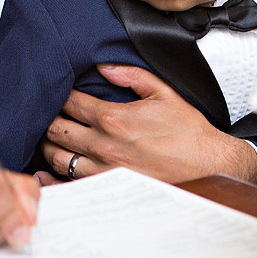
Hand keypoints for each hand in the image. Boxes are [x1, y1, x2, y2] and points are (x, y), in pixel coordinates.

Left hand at [41, 64, 256, 184]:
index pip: (71, 103)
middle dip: (49, 119)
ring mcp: (103, 171)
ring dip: (50, 145)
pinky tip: (47, 173)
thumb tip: (103, 66)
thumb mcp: (163, 93)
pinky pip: (69, 186)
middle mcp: (103, 146)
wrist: (209, 166)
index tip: (60, 92)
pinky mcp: (107, 191)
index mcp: (114, 118)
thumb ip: (130, 76)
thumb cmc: (188, 133)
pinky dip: (53, 179)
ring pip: (57, 158)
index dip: (60, 95)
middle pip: (56, 130)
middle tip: (50, 114)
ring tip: (52, 138)